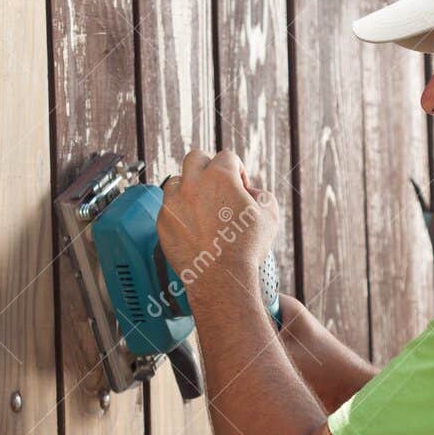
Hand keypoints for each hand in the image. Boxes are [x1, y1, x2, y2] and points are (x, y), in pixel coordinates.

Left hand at [156, 149, 280, 299]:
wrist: (221, 277)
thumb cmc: (247, 248)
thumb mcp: (270, 215)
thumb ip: (260, 194)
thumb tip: (249, 193)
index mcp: (220, 176)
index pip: (227, 156)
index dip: (237, 170)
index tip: (240, 186)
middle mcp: (192, 183)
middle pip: (196, 158)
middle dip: (208, 168)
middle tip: (217, 187)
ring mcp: (173, 202)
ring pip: (176, 182)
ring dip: (188, 189)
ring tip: (201, 208)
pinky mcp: (163, 222)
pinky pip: (167, 209)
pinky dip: (179, 214)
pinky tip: (192, 227)